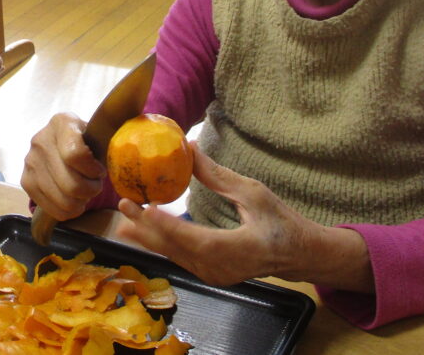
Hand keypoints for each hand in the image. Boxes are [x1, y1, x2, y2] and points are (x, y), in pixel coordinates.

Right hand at [20, 113, 105, 220]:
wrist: (61, 145)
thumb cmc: (87, 141)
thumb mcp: (98, 134)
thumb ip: (108, 138)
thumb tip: (130, 136)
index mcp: (61, 122)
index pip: (75, 155)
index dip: (92, 170)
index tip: (99, 171)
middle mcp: (40, 140)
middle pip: (70, 183)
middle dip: (90, 190)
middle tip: (95, 185)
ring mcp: (30, 161)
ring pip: (63, 200)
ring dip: (80, 201)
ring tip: (84, 192)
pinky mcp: (26, 181)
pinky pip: (52, 209)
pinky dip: (68, 210)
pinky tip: (73, 199)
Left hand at [116, 144, 372, 291]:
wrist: (299, 254)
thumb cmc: (281, 222)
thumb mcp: (254, 194)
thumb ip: (219, 176)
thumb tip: (189, 148)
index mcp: (238, 249)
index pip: (197, 240)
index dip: (169, 226)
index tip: (147, 208)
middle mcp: (222, 268)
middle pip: (177, 249)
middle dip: (147, 228)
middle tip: (125, 206)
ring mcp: (214, 275)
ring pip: (175, 256)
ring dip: (149, 236)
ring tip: (125, 219)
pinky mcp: (210, 274)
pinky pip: (181, 258)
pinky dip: (162, 243)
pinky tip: (146, 231)